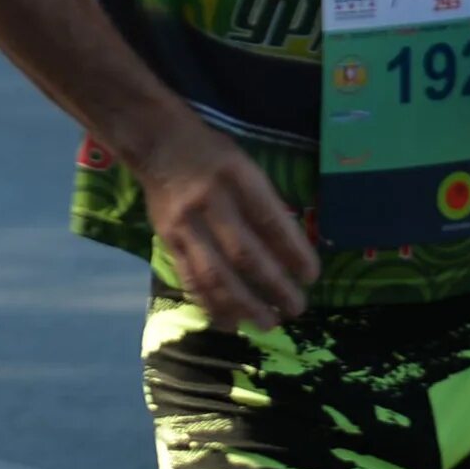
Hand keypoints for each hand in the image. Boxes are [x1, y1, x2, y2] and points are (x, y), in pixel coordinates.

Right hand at [135, 120, 318, 331]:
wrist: (158, 144)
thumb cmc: (213, 156)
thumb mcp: (246, 166)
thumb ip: (265, 205)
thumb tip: (291, 253)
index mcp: (237, 178)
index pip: (270, 221)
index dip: (294, 252)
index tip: (311, 277)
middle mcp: (210, 202)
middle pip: (244, 253)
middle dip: (274, 286)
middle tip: (296, 308)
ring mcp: (185, 224)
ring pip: (215, 273)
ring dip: (243, 304)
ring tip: (267, 324)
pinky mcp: (167, 240)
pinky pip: (190, 277)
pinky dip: (210, 303)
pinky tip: (229, 321)